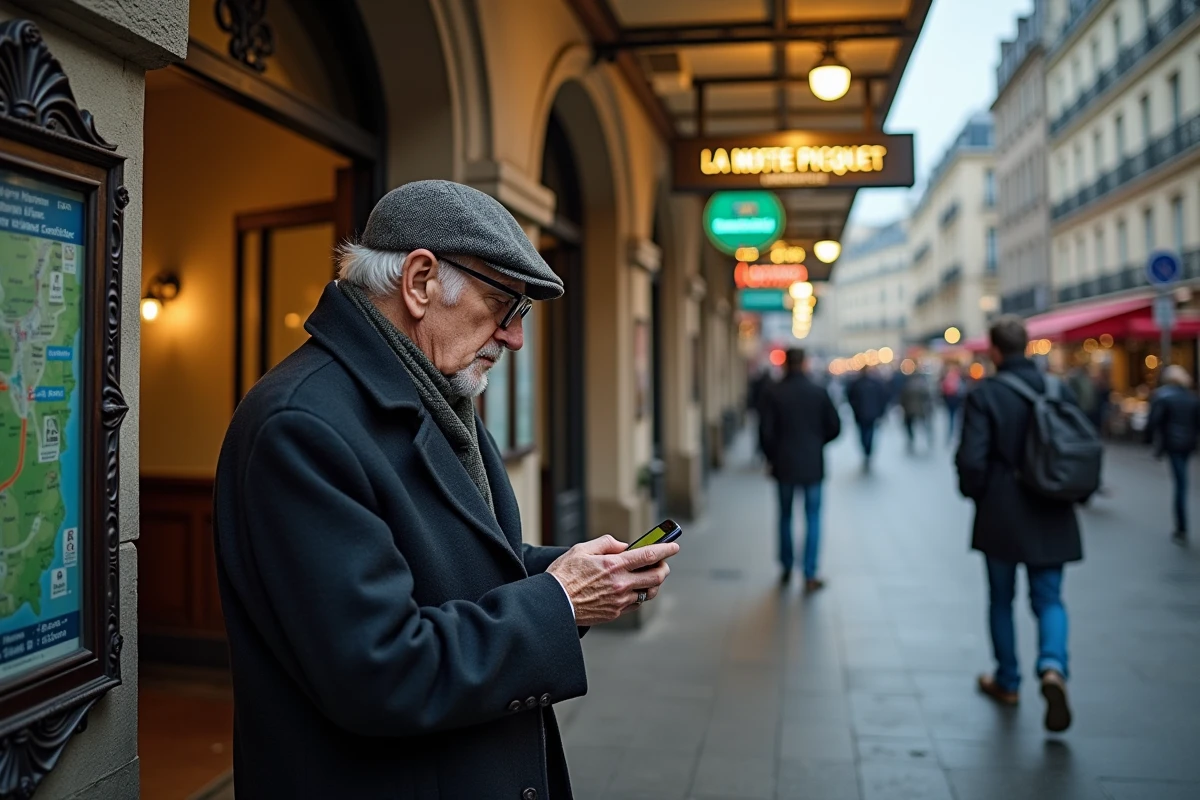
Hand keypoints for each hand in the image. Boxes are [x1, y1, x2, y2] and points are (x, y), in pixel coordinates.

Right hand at [546, 535, 679, 626]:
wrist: (552, 603)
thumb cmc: (563, 575)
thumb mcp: (582, 549)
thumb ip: (606, 544)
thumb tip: (623, 546)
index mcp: (614, 565)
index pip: (649, 555)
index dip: (665, 549)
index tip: (674, 546)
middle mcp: (620, 584)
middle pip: (656, 577)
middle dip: (664, 568)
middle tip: (662, 562)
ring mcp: (619, 601)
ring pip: (648, 593)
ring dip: (653, 583)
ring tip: (648, 576)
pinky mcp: (614, 613)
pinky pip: (635, 604)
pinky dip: (639, 595)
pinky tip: (632, 589)